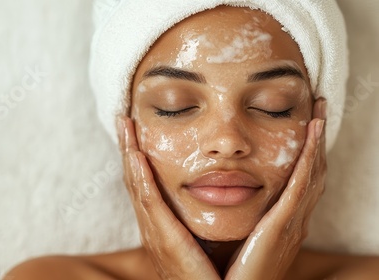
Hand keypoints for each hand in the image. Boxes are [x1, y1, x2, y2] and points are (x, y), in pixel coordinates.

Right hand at [117, 116, 221, 279]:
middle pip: (135, 177)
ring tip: (123, 124)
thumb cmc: (216, 277)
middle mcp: (153, 225)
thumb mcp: (206, 241)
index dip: (137, 154)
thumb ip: (204, 218)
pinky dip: (139, 176)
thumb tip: (218, 193)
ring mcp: (154, 232)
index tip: (135, 127)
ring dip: (127, 151)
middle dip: (127, 146)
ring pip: (135, 183)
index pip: (146, 182)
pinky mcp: (164, 239)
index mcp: (163, 225)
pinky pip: (148, 201)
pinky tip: (135, 154)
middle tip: (122, 118)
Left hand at [226, 98, 326, 279]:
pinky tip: (312, 134)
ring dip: (316, 142)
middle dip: (316, 141)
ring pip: (311, 174)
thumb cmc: (229, 274)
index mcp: (280, 223)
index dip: (305, 152)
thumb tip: (221, 192)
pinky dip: (309, 159)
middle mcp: (292, 221)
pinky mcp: (282, 227)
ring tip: (319, 112)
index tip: (305, 123)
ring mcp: (291, 224)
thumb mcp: (238, 240)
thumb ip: (238, 217)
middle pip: (311, 173)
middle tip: (319, 108)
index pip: (298, 180)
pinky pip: (300, 187)